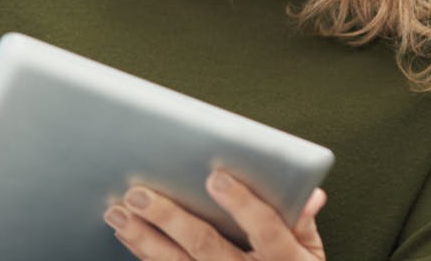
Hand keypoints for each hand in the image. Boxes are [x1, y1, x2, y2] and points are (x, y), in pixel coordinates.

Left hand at [104, 170, 326, 259]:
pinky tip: (128, 234)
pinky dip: (145, 255)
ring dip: (144, 238)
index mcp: (284, 260)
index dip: (241, 203)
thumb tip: (310, 193)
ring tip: (119, 212)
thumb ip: (304, 221)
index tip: (216, 177)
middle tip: (141, 194)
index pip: (264, 228)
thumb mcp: (311, 253)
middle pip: (206, 246)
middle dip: (170, 218)